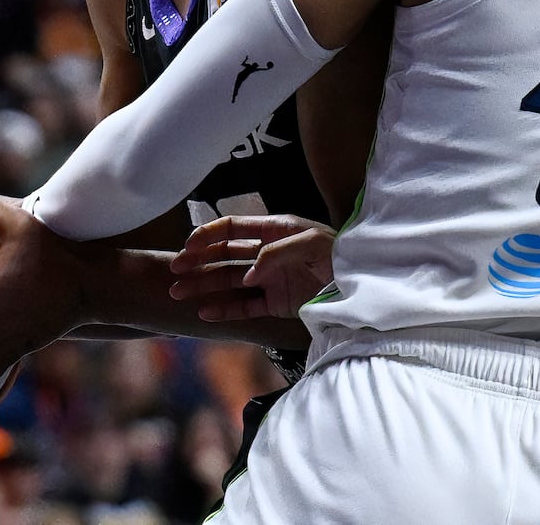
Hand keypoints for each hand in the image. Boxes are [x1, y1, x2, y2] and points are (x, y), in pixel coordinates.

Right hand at [168, 215, 334, 321]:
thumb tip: (248, 273)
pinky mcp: (277, 304)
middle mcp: (267, 253)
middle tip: (175, 272)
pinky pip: (245, 307)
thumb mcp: (314, 244)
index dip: (208, 235)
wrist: (365, 288)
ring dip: (203, 287)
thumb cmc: (342, 257)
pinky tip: (205, 312)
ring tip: (179, 295)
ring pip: (228, 282)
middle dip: (198, 262)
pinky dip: (225, 310)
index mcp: (275, 230)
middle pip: (224, 255)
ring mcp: (270, 279)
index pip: (233, 228)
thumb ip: (278, 253)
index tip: (186, 246)